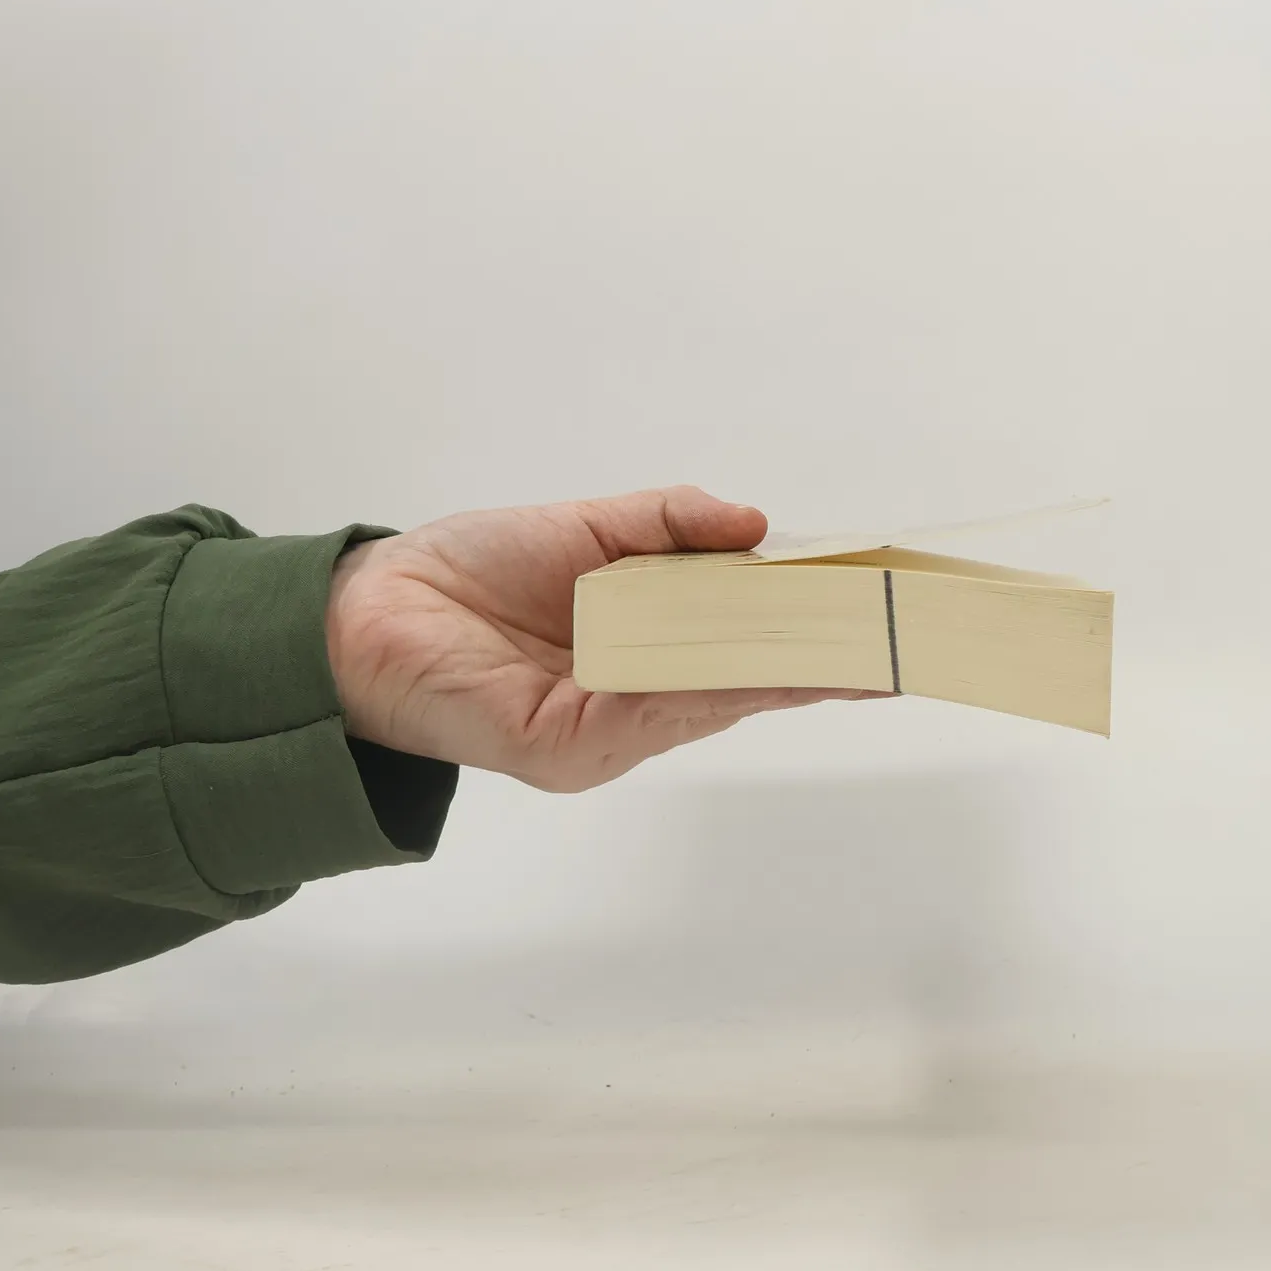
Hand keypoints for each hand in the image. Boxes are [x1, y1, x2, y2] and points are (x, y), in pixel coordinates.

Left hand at [324, 486, 869, 791]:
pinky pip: (656, 709)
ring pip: (717, 698)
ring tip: (861, 646)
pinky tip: (761, 657)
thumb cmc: (472, 569)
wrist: (368, 612)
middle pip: (752, 679)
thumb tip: (759, 525)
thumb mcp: (591, 528)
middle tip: (902, 638)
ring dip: (790, 669)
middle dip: (829, 658)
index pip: (752, 642)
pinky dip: (709, 680)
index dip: (817, 626)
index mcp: (650, 651)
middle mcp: (640, 700)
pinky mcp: (573, 747)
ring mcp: (611, 731)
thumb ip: (672, 523)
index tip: (882, 609)